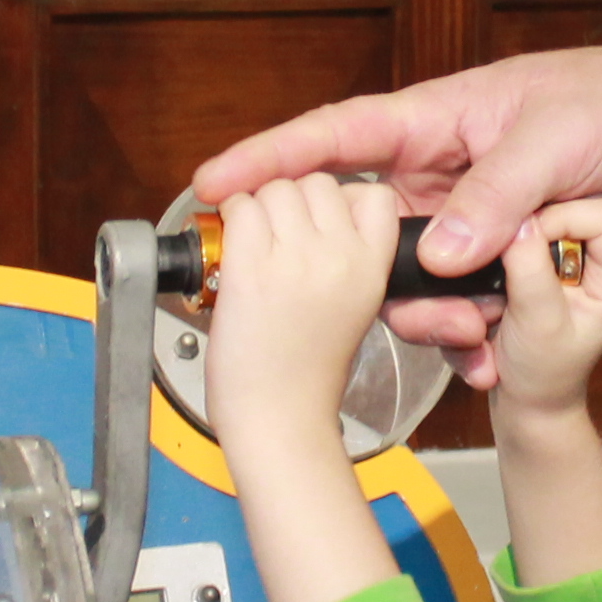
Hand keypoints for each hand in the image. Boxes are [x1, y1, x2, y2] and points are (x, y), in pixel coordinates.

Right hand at [194, 49, 601, 363]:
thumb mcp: (555, 141)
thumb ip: (496, 195)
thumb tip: (439, 254)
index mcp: (433, 122)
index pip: (334, 138)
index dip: (268, 159)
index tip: (210, 183)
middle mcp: (433, 172)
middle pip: (360, 233)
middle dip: (363, 285)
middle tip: (396, 321)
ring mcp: (460, 217)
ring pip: (410, 282)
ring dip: (432, 320)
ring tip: (477, 342)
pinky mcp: (491, 255)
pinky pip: (458, 303)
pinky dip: (470, 336)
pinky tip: (492, 360)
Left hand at [201, 177, 405, 453]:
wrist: (279, 419)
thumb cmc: (308, 373)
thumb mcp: (356, 307)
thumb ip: (347, 256)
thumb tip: (310, 213)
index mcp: (373, 268)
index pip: (375, 195)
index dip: (342, 200)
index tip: (321, 224)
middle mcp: (340, 256)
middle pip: (316, 182)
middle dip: (291, 201)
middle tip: (276, 240)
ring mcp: (295, 260)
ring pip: (274, 188)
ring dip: (256, 209)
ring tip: (252, 249)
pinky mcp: (250, 269)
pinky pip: (238, 208)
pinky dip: (226, 220)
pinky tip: (231, 252)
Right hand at [484, 200, 601, 419]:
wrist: (523, 408)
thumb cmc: (544, 375)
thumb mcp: (540, 323)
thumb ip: (528, 269)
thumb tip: (509, 221)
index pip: (600, 212)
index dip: (558, 220)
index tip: (516, 245)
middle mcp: (587, 255)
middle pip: (551, 211)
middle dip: (511, 245)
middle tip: (491, 282)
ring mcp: (553, 257)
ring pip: (517, 227)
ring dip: (489, 264)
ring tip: (481, 310)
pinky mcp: (521, 262)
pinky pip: (498, 245)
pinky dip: (481, 275)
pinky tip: (477, 310)